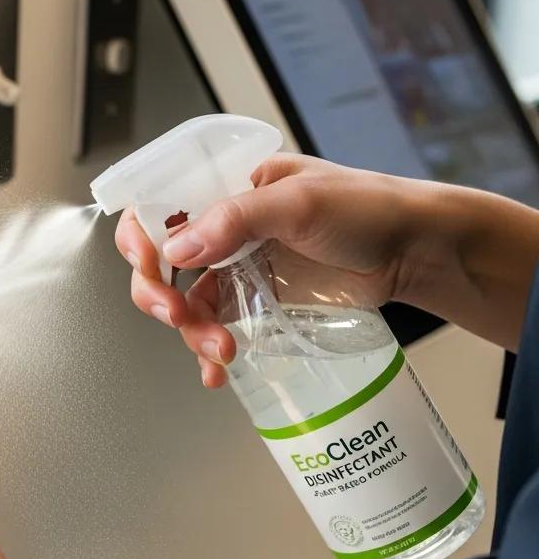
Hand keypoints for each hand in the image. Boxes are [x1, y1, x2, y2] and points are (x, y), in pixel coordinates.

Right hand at [116, 154, 429, 384]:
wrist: (417, 251)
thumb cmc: (369, 207)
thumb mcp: (301, 202)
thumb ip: (236, 220)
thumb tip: (176, 249)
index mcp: (228, 188)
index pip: (160, 206)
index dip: (141, 236)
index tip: (150, 264)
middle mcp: (224, 226)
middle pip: (163, 262)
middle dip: (159, 293)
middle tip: (177, 315)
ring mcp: (238, 266)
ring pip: (188, 302)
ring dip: (191, 331)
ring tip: (220, 351)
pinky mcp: (256, 301)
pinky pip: (216, 325)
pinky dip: (208, 351)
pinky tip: (215, 370)